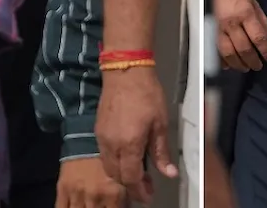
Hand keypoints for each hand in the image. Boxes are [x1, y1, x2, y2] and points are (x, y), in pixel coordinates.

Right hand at [55, 156, 127, 207]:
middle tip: (99, 205)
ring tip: (88, 205)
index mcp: (113, 193)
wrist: (85, 138)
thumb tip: (127, 205)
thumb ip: (124, 196)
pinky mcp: (62, 190)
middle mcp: (95, 196)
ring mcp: (78, 194)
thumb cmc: (105, 157)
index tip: (112, 207)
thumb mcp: (120, 176)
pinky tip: (74, 206)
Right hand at [96, 68, 177, 203]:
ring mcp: (102, 137)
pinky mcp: (98, 129)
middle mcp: (111, 144)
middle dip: (130, 186)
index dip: (140, 190)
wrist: (125, 70)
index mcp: (129, 144)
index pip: (131, 178)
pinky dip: (114, 162)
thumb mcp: (160, 124)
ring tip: (136, 174)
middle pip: (116, 176)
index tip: (148, 195)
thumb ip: (161, 152)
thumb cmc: (146, 93)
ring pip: (107, 167)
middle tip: (145, 187)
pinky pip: (103, 154)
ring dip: (120, 175)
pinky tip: (125, 157)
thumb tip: (169, 173)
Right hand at [213, 0, 266, 70]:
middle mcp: (231, 23)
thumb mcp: (253, 3)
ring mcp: (217, 29)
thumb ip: (264, 22)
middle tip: (258, 66)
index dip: (266, 51)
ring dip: (238, 64)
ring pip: (229, 53)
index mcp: (245, 14)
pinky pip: (214, 51)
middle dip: (253, 61)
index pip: (258, 37)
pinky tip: (228, 65)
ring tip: (245, 67)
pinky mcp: (207, 32)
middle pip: (244, 48)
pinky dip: (222, 61)